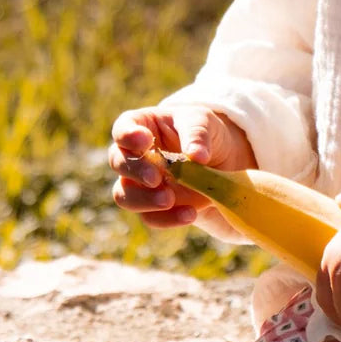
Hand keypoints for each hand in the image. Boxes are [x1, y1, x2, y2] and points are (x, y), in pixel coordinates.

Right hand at [109, 104, 255, 235]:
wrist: (222, 162)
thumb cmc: (205, 132)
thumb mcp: (204, 123)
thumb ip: (197, 134)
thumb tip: (196, 156)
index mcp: (143, 126)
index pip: (123, 128)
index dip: (127, 135)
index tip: (144, 141)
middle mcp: (135, 155)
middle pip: (118, 162)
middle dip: (135, 171)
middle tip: (155, 178)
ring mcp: (140, 184)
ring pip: (124, 195)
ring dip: (144, 200)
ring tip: (169, 200)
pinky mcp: (153, 207)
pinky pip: (150, 217)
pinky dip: (167, 218)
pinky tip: (189, 214)